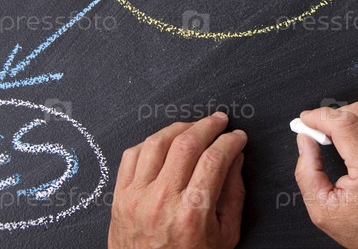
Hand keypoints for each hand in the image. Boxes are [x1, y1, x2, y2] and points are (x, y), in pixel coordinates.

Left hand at [109, 112, 246, 248]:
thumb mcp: (225, 235)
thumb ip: (233, 193)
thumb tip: (236, 158)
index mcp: (192, 213)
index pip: (214, 159)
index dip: (230, 141)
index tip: (237, 137)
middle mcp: (162, 201)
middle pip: (186, 144)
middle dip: (208, 126)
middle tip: (220, 121)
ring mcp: (137, 197)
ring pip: (157, 142)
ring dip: (179, 127)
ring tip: (194, 127)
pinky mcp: (120, 197)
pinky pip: (132, 155)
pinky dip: (150, 142)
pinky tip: (164, 142)